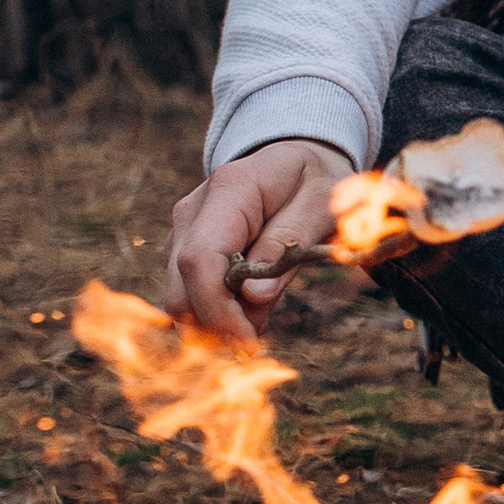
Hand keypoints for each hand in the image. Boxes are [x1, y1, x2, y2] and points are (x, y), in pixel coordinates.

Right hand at [164, 141, 352, 340]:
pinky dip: (214, 313)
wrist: (295, 161)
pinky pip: (189, 293)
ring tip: (260, 320)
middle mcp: (194, 211)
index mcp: (230, 190)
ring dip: (216, 323)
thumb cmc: (314, 182)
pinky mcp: (184, 251)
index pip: (200, 259)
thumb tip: (253, 298)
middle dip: (216, 325)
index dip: (217, 308)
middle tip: (258, 340)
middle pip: (180, 286)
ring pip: (179, 297)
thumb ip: (291, 242)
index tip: (247, 341)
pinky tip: (247, 312)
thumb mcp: (323, 204)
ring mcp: (183, 231)